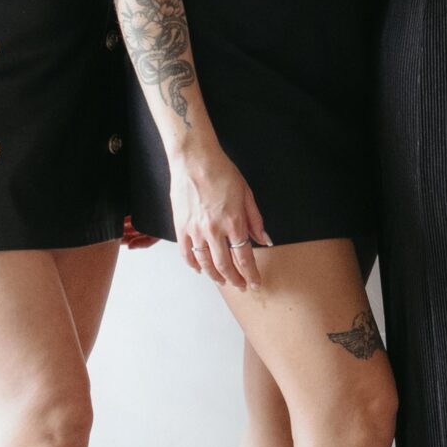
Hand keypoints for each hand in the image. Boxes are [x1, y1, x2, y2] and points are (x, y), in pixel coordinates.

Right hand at [169, 145, 269, 288]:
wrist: (194, 159)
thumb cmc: (221, 172)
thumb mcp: (247, 194)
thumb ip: (255, 220)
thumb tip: (266, 240)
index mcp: (234, 222)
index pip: (244, 257)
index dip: (251, 274)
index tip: (255, 282)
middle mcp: (214, 230)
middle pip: (225, 265)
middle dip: (235, 279)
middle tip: (241, 286)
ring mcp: (195, 230)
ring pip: (205, 263)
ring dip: (215, 276)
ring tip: (223, 281)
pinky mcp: (180, 227)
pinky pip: (186, 253)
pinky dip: (193, 264)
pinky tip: (200, 269)